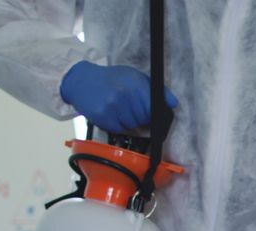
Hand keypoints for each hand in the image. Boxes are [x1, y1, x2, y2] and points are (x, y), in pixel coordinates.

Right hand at [59, 61, 177, 133]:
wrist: (82, 80)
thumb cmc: (112, 79)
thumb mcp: (135, 77)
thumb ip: (156, 89)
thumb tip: (173, 104)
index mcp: (136, 83)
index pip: (154, 108)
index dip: (151, 113)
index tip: (146, 112)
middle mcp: (125, 94)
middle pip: (144, 119)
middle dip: (139, 117)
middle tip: (128, 107)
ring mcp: (113, 106)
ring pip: (132, 126)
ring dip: (128, 122)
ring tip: (118, 109)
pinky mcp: (103, 116)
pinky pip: (119, 129)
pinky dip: (117, 125)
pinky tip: (111, 113)